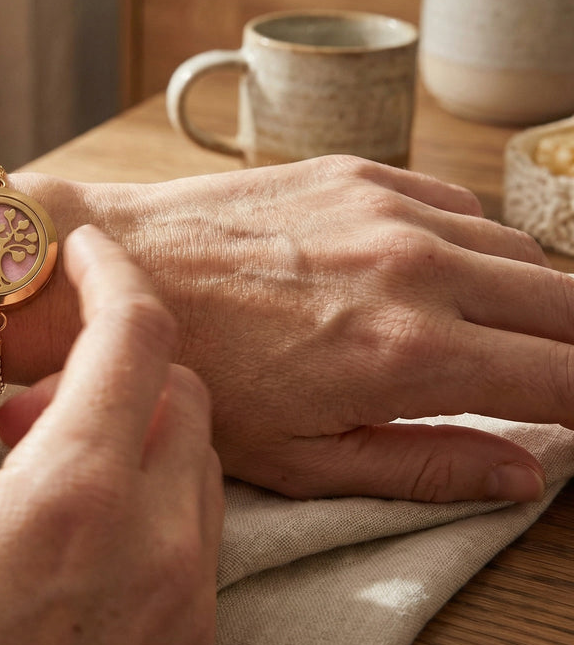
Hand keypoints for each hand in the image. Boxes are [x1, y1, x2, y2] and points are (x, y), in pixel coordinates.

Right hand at [0, 225, 222, 644]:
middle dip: (116, 368)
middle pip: (184, 392)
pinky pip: (198, 534)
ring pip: (198, 461)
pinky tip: (77, 538)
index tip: (86, 252)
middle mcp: (156, 548)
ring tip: (39, 473)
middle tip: (25, 403)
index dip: (114, 275)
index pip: (137, 339)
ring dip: (134, 433)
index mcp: (71, 501)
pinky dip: (151, 499)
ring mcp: (188, 608)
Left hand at [16, 156, 573, 502]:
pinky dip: (473, 242)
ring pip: (520, 250)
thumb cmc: (193, 371)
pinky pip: (457, 203)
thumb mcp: (301, 457)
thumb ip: (424, 466)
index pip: (567, 376)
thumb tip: (522, 472)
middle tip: (556, 377)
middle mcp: (416, 268)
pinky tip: (444, 271)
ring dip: (533, 295)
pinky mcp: (354, 171)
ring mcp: (387, 208)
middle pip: (567, 303)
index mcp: (410, 353)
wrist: (116, 267)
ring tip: (503, 332)